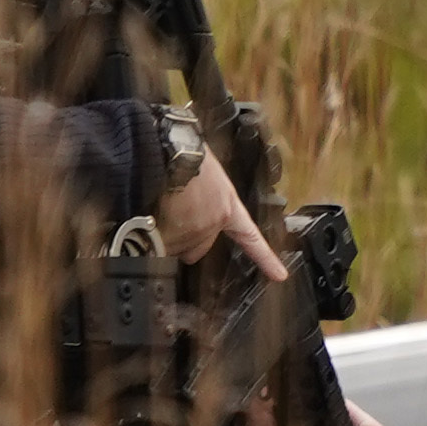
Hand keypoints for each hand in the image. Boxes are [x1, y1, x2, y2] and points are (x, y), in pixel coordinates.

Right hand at [155, 152, 288, 283]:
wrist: (169, 150)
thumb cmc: (183, 152)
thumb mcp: (205, 173)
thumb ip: (204, 198)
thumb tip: (186, 204)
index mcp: (228, 205)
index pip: (250, 237)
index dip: (265, 258)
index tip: (279, 275)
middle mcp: (216, 223)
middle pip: (196, 250)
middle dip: (182, 241)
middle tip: (169, 217)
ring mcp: (195, 231)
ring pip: (172, 248)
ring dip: (161, 235)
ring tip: (156, 207)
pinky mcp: (174, 237)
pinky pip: (156, 246)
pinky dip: (148, 236)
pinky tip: (146, 217)